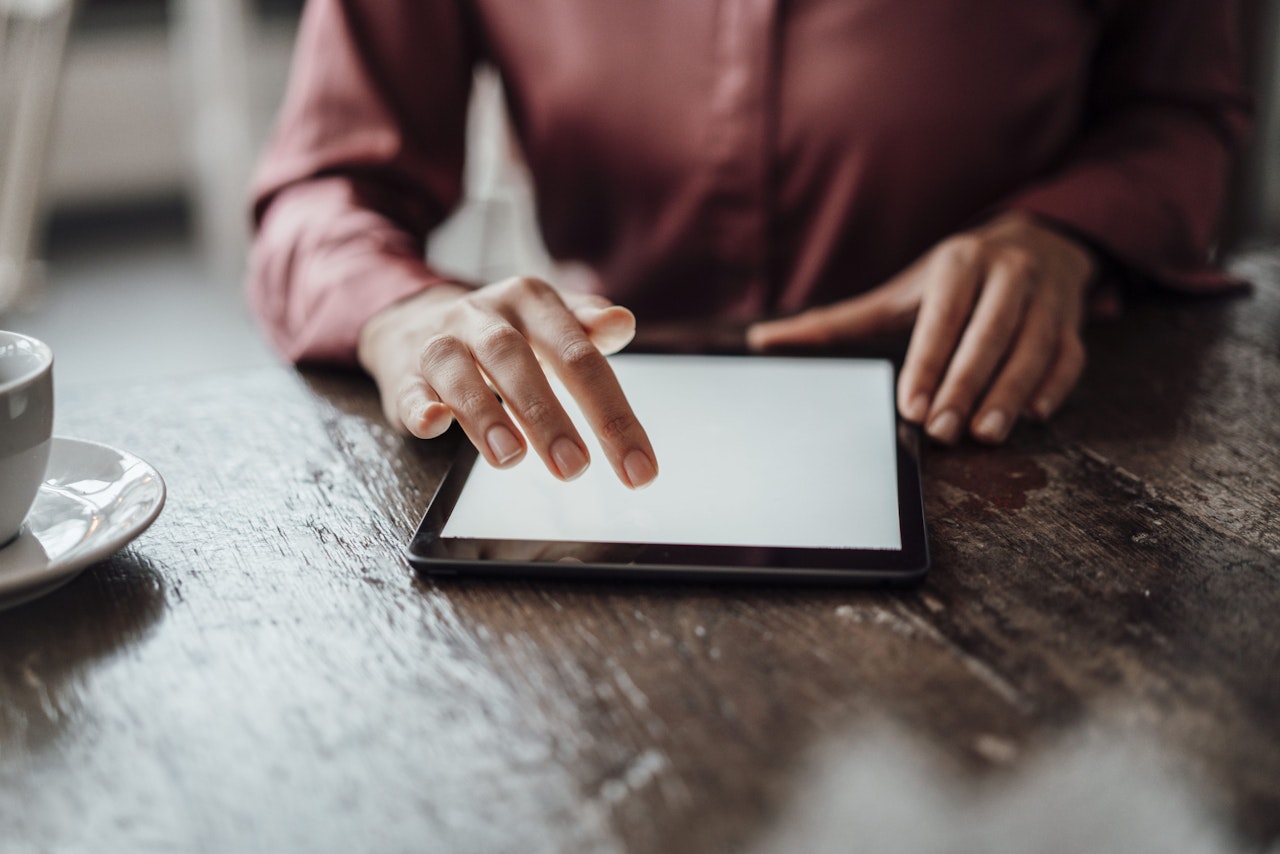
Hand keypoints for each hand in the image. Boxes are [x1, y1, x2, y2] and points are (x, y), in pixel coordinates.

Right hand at [357, 277, 658, 487]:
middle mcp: (484, 317)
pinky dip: (420, 407)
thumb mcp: (549, 321)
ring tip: (510, 457)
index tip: (639, 469)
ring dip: (484, 414)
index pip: (580, 356)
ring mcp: (440, 344)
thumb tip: (622, 323)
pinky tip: (433, 424)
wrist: (414, 321)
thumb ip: (588, 327)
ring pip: (460, 373)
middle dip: (547, 416)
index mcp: (532, 303)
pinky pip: (410, 390)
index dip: (613, 414)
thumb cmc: (503, 334)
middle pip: (517, 360)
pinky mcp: (403, 374)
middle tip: (575, 467)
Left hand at [746, 213, 1094, 443]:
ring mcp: (1047, 297)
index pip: (944, 318)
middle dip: (966, 386)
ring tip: (987, 434)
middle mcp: (1009, 273)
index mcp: (960, 263)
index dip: (929, 363)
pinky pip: (1069, 356)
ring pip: (1034, 348)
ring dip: (1011, 393)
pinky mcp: (1074, 322)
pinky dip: (1054, 386)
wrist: (1037, 242)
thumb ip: (837, 322)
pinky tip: (1032, 415)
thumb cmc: (952, 280)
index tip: (911, 407)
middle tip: (944, 432)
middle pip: (990, 335)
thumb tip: (761, 340)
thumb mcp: (897, 294)